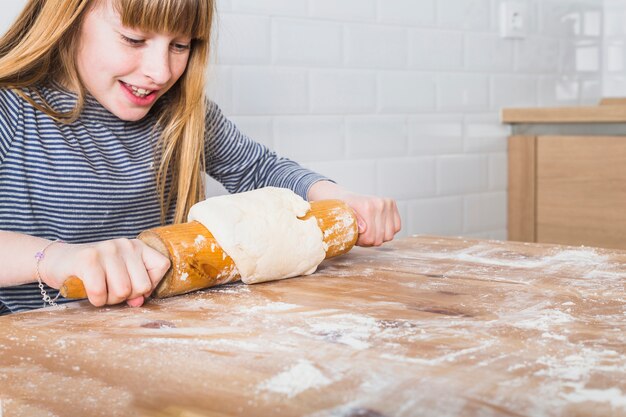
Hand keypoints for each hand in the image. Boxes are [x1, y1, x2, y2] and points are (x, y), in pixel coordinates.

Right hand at [41, 239, 170, 307]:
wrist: (58, 261)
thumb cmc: (94, 273)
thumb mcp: (120, 278)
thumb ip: (135, 289)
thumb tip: (139, 302)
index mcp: (137, 246)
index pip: (162, 266)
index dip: (151, 284)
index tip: (133, 286)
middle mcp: (125, 244)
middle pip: (142, 285)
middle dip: (126, 297)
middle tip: (111, 290)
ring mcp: (107, 249)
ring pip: (122, 291)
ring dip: (109, 299)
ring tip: (100, 290)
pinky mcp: (88, 259)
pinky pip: (100, 292)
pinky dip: (95, 300)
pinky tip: (88, 291)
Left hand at [308, 181, 400, 246]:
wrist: (346, 198)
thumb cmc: (343, 211)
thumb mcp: (342, 218)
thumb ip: (353, 223)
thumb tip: (364, 228)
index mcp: (367, 207)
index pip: (370, 237)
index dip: (362, 242)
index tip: (356, 237)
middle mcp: (380, 203)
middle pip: (380, 238)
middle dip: (369, 240)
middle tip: (361, 235)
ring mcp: (387, 203)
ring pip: (389, 235)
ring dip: (379, 237)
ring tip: (369, 231)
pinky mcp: (392, 204)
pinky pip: (397, 227)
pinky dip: (388, 230)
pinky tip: (378, 227)